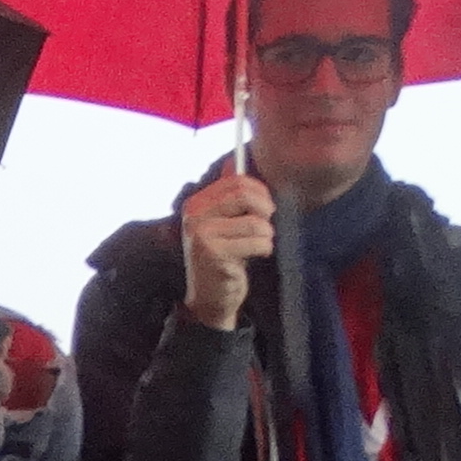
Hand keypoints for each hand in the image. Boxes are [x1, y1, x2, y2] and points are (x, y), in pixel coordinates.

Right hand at [180, 168, 276, 330]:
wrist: (210, 299)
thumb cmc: (222, 258)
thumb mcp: (223, 222)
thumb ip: (228, 194)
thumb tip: (234, 162)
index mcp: (195, 204)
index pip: (236, 181)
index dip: (260, 191)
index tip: (265, 208)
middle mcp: (194, 217)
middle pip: (245, 195)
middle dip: (265, 209)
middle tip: (266, 226)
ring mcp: (202, 236)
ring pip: (255, 222)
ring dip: (266, 236)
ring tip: (258, 246)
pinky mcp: (214, 255)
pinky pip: (256, 242)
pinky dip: (264, 250)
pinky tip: (255, 257)